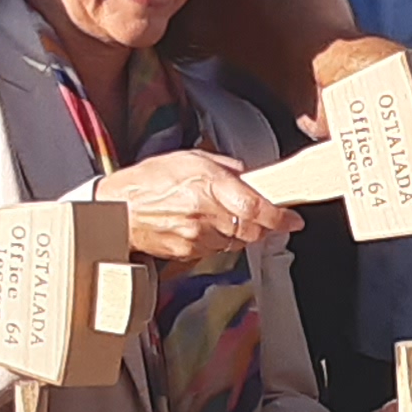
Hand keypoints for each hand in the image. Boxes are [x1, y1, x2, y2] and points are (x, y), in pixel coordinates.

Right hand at [93, 147, 284, 272]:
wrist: (119, 208)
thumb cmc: (150, 180)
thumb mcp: (192, 158)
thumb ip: (225, 168)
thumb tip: (249, 178)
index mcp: (208, 184)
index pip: (255, 207)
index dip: (279, 217)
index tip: (292, 221)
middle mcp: (204, 213)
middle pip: (250, 229)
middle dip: (260, 225)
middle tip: (259, 216)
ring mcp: (195, 236)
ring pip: (234, 242)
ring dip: (236, 232)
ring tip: (216, 215)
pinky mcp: (187, 253)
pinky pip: (214, 250)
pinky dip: (216, 240)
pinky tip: (200, 226)